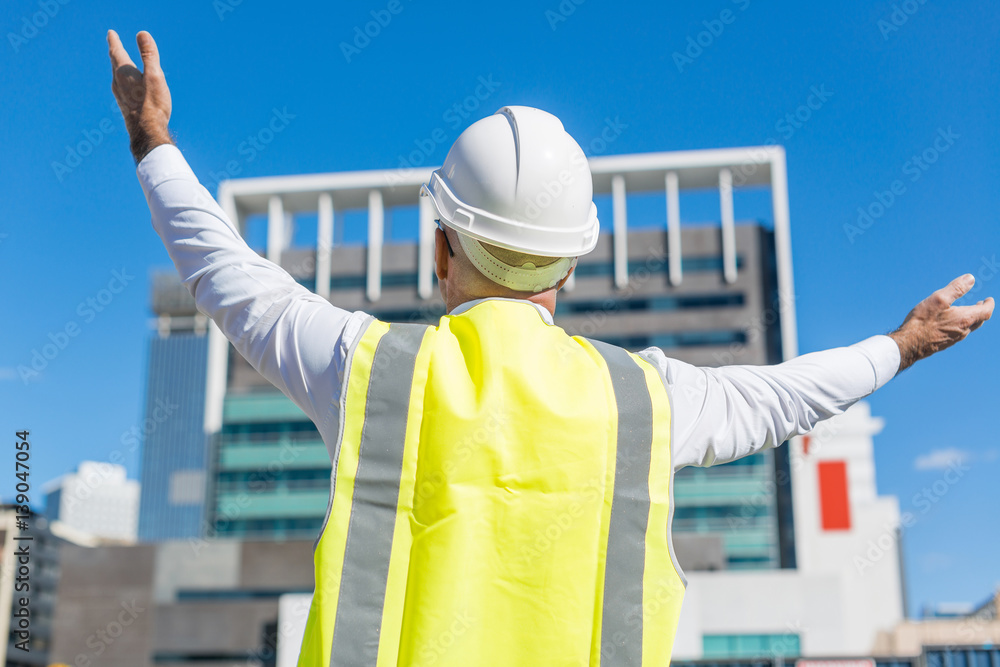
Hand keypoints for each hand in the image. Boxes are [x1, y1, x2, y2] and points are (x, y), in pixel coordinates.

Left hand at [107, 30, 172, 163]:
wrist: (147, 132)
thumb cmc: (152, 104)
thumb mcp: (154, 76)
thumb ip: (149, 55)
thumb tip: (142, 33)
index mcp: (124, 72)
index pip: (117, 51)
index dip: (114, 41)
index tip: (110, 33)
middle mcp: (118, 82)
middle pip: (115, 62)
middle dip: (115, 52)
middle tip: (113, 43)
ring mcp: (120, 95)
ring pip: (116, 76)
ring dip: (118, 67)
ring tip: (120, 63)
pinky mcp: (125, 106)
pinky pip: (121, 87)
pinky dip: (123, 80)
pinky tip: (128, 88)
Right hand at [889, 274, 993, 371]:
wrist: (910, 344)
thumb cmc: (923, 320)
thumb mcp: (939, 299)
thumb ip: (956, 288)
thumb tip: (971, 278)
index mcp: (964, 318)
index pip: (985, 311)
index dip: (989, 304)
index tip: (989, 299)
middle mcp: (962, 330)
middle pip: (979, 321)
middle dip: (981, 311)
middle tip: (981, 304)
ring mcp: (954, 339)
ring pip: (968, 328)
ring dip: (971, 319)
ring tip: (967, 312)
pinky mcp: (945, 344)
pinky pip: (958, 334)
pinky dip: (961, 326)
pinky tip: (951, 324)